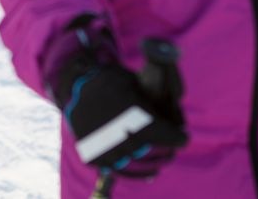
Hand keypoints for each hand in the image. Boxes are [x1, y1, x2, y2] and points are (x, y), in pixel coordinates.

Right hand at [54, 53, 187, 176]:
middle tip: (170, 148)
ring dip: (155, 164)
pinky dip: (138, 174)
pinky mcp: (97, 159)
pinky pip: (122, 172)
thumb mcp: (135, 85)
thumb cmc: (111, 83)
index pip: (171, 138)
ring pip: (141, 166)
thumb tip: (175, 119)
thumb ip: (155, 103)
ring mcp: (109, 151)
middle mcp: (125, 139)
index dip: (179, 137)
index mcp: (138, 119)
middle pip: (158, 153)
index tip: (182, 137)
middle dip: (167, 150)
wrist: (76, 89)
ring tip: (160, 161)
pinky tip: (149, 173)